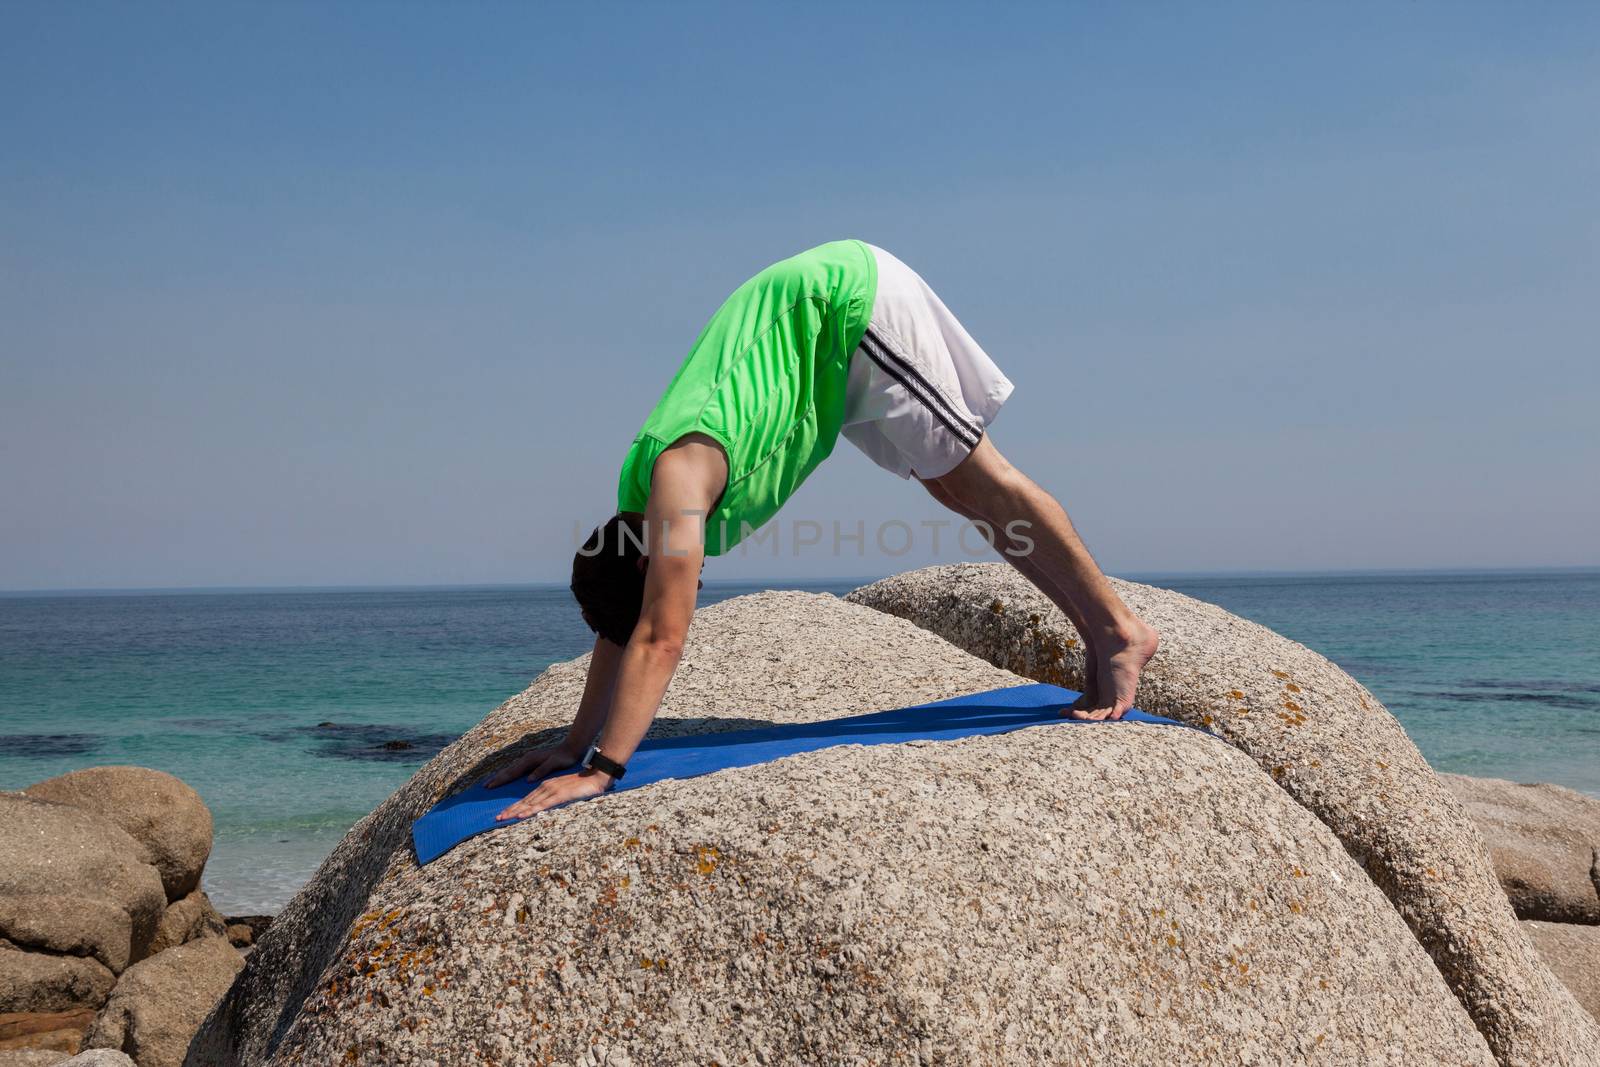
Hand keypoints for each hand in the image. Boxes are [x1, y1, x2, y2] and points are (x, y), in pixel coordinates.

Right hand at [485, 738, 583, 788]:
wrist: (571, 747)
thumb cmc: (564, 757)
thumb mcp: (554, 764)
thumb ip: (542, 771)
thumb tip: (528, 780)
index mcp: (530, 760)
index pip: (512, 772)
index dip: (501, 780)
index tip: (490, 786)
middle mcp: (526, 759)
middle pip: (508, 770)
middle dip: (496, 779)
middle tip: (485, 787)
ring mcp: (528, 759)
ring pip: (511, 769)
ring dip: (500, 776)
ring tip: (491, 783)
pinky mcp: (531, 761)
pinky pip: (516, 769)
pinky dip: (508, 774)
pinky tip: (506, 777)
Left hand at [495, 769, 611, 820]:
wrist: (597, 776)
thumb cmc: (583, 786)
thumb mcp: (565, 793)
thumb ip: (555, 800)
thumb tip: (547, 809)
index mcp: (546, 787)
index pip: (527, 799)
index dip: (514, 807)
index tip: (504, 815)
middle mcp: (546, 787)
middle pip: (524, 801)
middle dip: (510, 810)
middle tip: (497, 819)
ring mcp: (552, 791)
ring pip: (530, 803)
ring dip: (515, 811)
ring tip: (503, 818)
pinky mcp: (559, 795)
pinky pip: (542, 805)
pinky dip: (530, 810)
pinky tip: (521, 815)